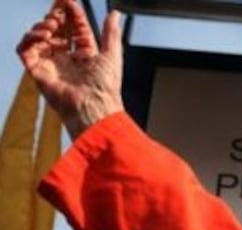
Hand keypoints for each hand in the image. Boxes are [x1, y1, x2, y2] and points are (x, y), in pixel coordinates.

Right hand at [16, 0, 123, 138]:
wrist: (93, 106)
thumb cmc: (105, 87)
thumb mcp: (112, 55)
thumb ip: (111, 33)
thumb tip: (115, 14)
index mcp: (86, 55)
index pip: (76, 29)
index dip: (72, 15)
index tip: (69, 2)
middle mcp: (67, 59)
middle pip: (56, 31)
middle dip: (56, 18)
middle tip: (58, 13)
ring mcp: (51, 65)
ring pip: (39, 38)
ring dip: (42, 26)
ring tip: (51, 25)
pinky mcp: (38, 71)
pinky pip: (26, 50)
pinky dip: (30, 39)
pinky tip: (42, 35)